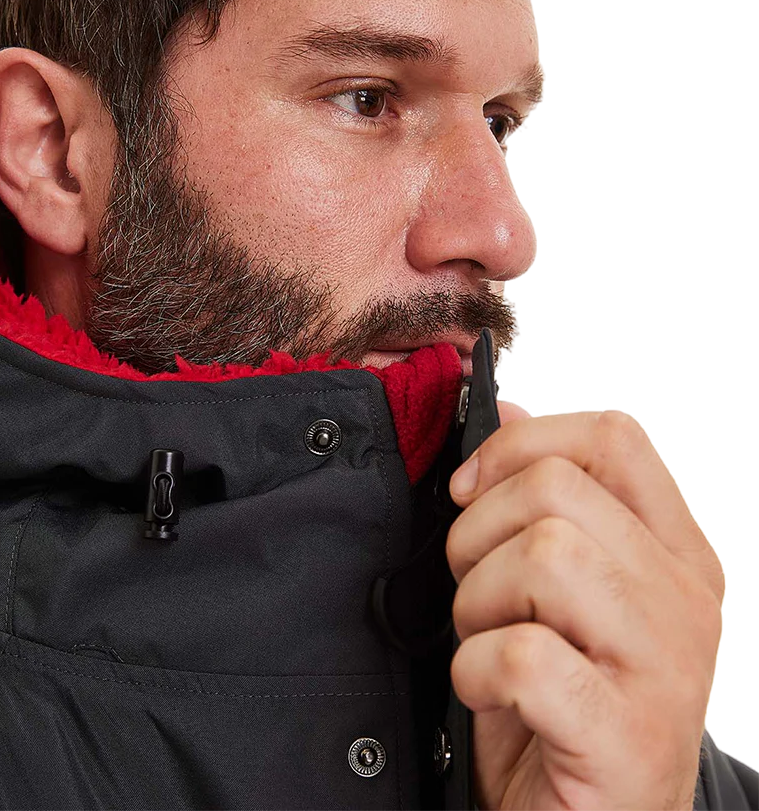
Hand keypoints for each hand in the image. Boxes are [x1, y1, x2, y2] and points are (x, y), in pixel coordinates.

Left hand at [446, 404, 723, 810]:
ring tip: (485, 640)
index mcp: (669, 553)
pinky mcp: (624, 737)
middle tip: (477, 588)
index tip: (472, 486)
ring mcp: (663, 669)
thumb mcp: (556, 590)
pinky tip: (487, 692)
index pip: (613, 440)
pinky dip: (474, 668)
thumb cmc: (560, 697)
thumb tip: (509, 414)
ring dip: (477, 600)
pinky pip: (520, 655)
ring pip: (542, 557)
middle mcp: (680, 600)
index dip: (522, 444)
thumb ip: (546, 504)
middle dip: (479, 533)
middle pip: (556, 491)